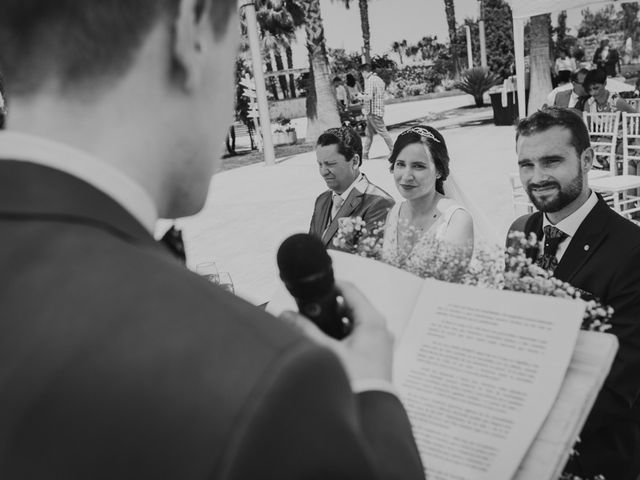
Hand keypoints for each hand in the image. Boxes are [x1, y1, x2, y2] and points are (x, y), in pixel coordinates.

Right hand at [279, 280, 393, 382]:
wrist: (372, 412)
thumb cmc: (357, 382)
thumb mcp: (327, 351)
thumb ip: (305, 330)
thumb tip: (286, 315)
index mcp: (373, 322)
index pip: (351, 290)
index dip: (331, 285)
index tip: (315, 287)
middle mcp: (380, 328)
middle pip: (352, 306)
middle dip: (330, 307)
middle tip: (310, 309)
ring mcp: (380, 342)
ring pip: (354, 321)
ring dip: (335, 322)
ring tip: (315, 327)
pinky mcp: (376, 354)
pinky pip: (358, 335)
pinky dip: (343, 334)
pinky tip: (327, 343)